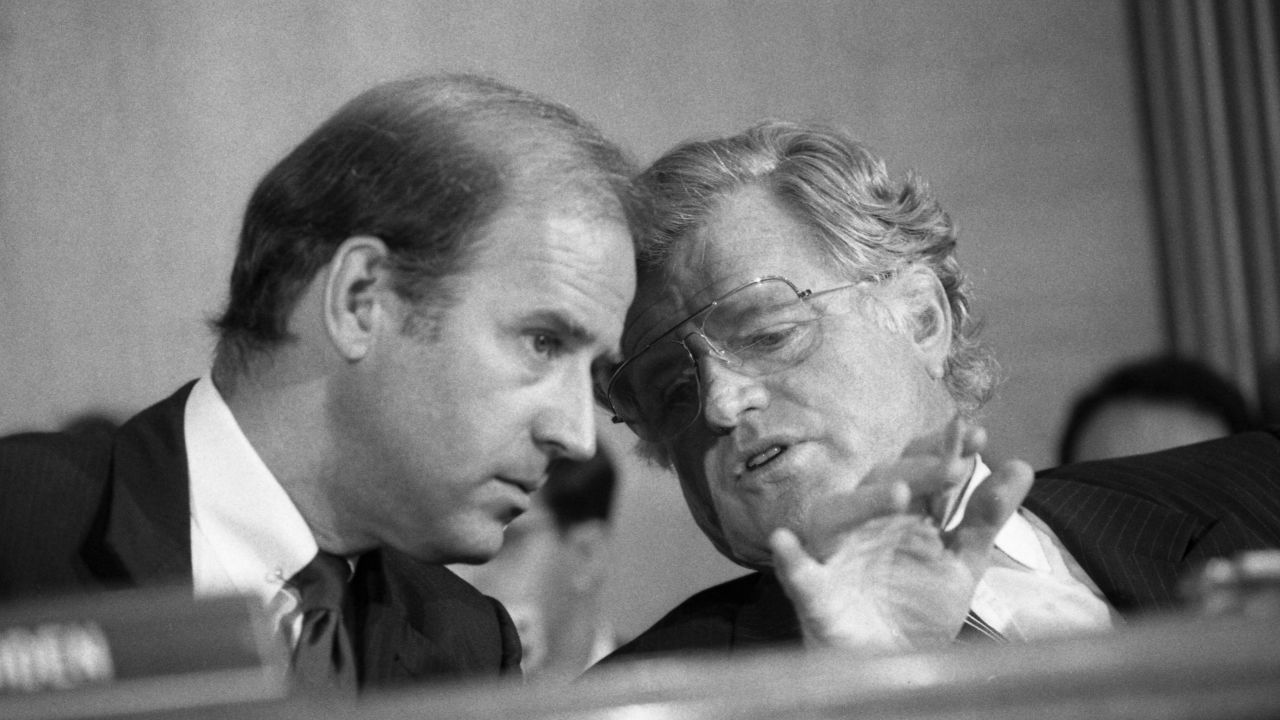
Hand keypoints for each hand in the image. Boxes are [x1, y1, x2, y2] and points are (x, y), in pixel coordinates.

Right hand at [769, 418, 1033, 651]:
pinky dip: (790, 558)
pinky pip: (797, 573)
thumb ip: (986, 515)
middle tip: (954, 466)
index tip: (978, 434)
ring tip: (896, 494)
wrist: (891, 666)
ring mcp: (837, 555)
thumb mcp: (962, 561)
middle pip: (883, 483)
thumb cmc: (919, 606)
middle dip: (918, 471)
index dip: (945, 450)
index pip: (920, 468)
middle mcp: (867, 523)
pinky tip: (786, 543)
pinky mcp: (814, 593)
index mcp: (904, 513)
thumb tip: (1021, 465)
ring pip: (838, 516)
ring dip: (863, 503)